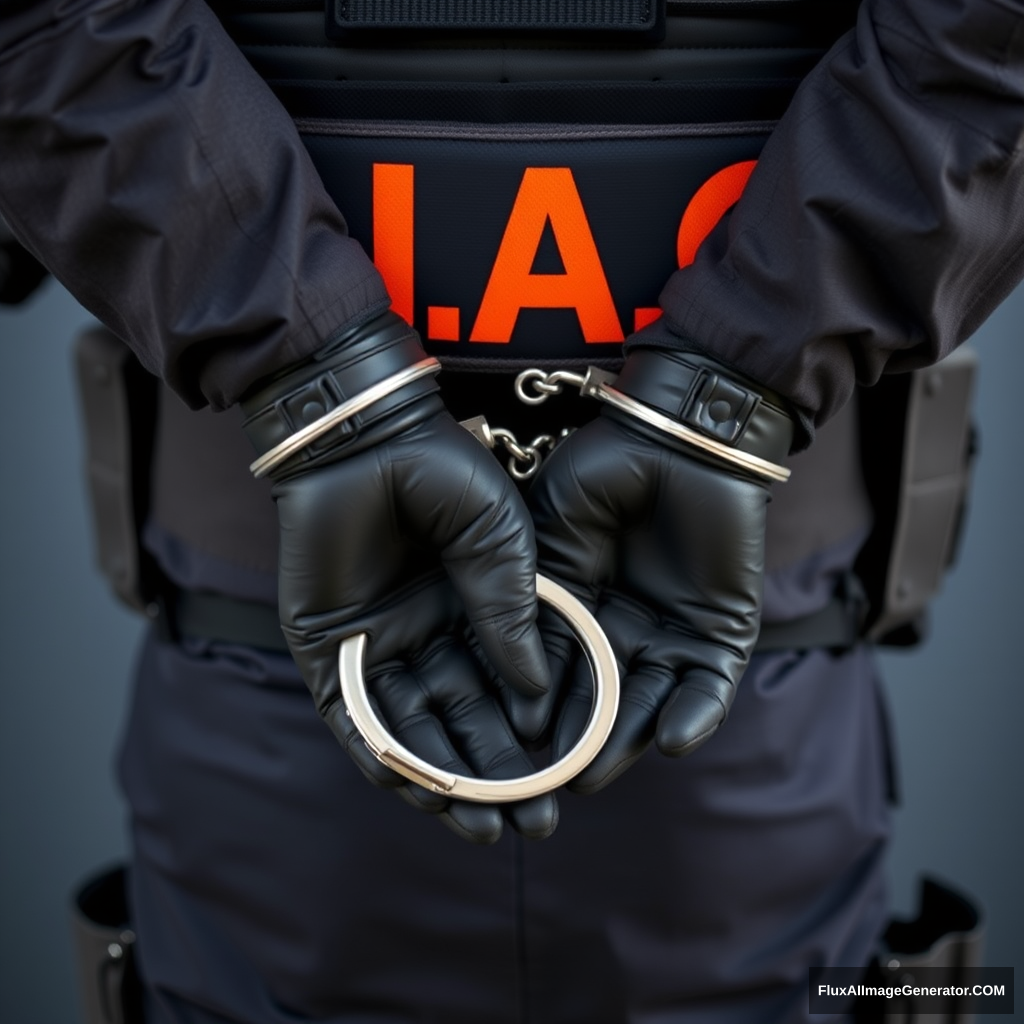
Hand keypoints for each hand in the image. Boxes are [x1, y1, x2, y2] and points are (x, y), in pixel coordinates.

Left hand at [242, 313, 555, 842]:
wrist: (367, 436)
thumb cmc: (442, 472)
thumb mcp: (504, 541)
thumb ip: (515, 613)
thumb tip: (540, 692)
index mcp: (473, 608)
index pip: (509, 689)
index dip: (539, 737)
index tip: (570, 778)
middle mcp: (428, 633)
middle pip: (465, 720)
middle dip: (498, 775)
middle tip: (533, 826)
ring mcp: (378, 643)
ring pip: (414, 728)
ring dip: (444, 779)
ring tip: (481, 828)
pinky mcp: (329, 646)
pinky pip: (354, 713)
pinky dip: (382, 752)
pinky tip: (417, 790)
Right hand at [528, 348, 793, 791]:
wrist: (681, 437)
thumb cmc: (606, 470)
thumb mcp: (550, 531)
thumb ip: (538, 598)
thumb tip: (520, 673)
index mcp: (577, 607)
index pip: (552, 671)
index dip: (531, 706)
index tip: (510, 740)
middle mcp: (621, 629)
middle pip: (597, 699)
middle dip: (575, 739)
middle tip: (549, 782)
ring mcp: (671, 633)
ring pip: (648, 702)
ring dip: (626, 739)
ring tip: (598, 776)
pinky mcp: (722, 633)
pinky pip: (710, 685)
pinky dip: (696, 713)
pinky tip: (673, 739)